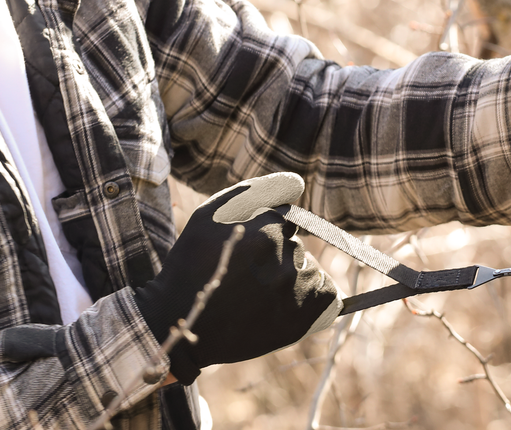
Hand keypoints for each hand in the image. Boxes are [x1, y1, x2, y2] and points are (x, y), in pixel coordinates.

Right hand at [133, 172, 340, 383]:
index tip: (245, 253)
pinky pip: (326, 295)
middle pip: (293, 245)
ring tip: (257, 297)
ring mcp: (296, 289)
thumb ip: (254, 191)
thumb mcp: (209, 216)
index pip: (284, 220)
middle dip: (274, 257)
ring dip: (291, 278)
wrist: (184, 326)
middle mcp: (285, 256)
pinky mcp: (305, 316)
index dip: (262, 236)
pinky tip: (282, 307)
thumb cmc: (192, 266)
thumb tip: (298, 184)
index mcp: (265, 229)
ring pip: (308, 270)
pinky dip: (311, 299)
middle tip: (244, 279)